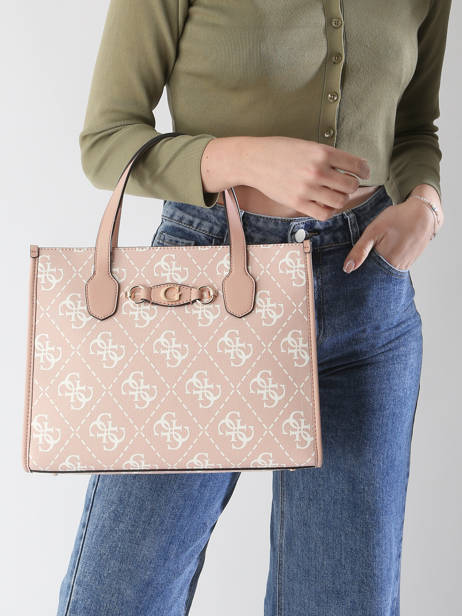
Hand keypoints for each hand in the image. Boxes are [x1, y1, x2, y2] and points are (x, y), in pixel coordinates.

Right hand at [202, 136, 370, 220]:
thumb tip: (349, 169)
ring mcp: (307, 188)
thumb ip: (327, 156)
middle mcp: (317, 171)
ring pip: (340, 201)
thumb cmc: (280, 150)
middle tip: (345, 184)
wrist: (253, 160)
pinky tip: (325, 205)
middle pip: (351, 186)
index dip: (364, 171)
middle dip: (351, 185)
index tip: (363, 173)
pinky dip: (329, 211)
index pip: (356, 165)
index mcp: (322, 152)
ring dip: (340, 199)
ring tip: (334, 194)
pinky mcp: (297, 202)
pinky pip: (324, 214)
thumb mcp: (307, 145)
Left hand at [342, 195, 442, 273]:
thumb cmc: (398, 219)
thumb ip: (360, 250)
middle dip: (365, 270)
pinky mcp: (408, 264)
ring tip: (374, 253)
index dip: (356, 271)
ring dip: (376, 267)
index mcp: (384, 261)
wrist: (424, 213)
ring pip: (383, 273)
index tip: (350, 267)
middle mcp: (395, 268)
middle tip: (364, 255)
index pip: (365, 275)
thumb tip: (347, 268)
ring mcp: (403, 267)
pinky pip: (392, 269)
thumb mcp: (374, 231)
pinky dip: (385, 264)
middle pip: (374, 276)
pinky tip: (383, 253)